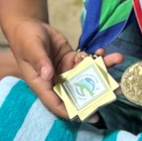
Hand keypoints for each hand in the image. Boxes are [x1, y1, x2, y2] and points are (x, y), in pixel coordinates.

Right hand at [8, 19, 122, 118]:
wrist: (28, 25)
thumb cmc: (24, 39)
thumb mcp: (31, 48)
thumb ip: (40, 61)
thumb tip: (48, 74)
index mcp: (42, 84)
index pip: (57, 103)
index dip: (73, 111)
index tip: (91, 115)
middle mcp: (56, 81)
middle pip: (77, 92)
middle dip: (97, 91)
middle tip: (117, 89)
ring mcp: (65, 71)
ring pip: (86, 75)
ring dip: (102, 69)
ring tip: (117, 59)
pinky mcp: (71, 60)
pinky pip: (86, 61)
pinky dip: (95, 57)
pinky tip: (103, 51)